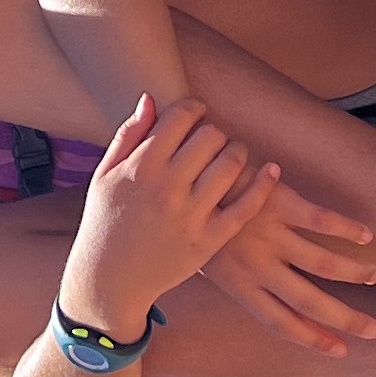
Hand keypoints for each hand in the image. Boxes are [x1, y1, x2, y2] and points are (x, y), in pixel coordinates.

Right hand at [60, 95, 276, 336]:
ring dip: (237, 152)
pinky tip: (271, 170)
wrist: (108, 279)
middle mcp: (166, 188)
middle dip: (214, 132)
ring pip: (232, 164)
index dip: (193, 108)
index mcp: (140, 167)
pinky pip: (246, 205)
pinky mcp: (209, 240)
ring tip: (231, 156)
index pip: (181, 116)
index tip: (195, 114)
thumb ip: (128, 135)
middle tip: (211, 141)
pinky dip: (264, 183)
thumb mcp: (104, 176)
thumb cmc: (105, 222)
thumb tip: (151, 97)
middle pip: (211, 135)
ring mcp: (190, 215)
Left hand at [198, 170, 375, 355]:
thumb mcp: (210, 261)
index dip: (313, 339)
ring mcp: (270, 235)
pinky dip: (346, 229)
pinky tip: (365, 236)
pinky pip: (321, 219)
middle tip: (373, 330)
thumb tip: (268, 301)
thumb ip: (240, 280)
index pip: (281, 322)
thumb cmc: (197, 218)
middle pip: (309, 302)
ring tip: (375, 277)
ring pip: (322, 263)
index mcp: (239, 285)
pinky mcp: (279, 204)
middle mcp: (258, 266)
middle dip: (344, 318)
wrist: (186, 175)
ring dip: (353, 273)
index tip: (341, 350)